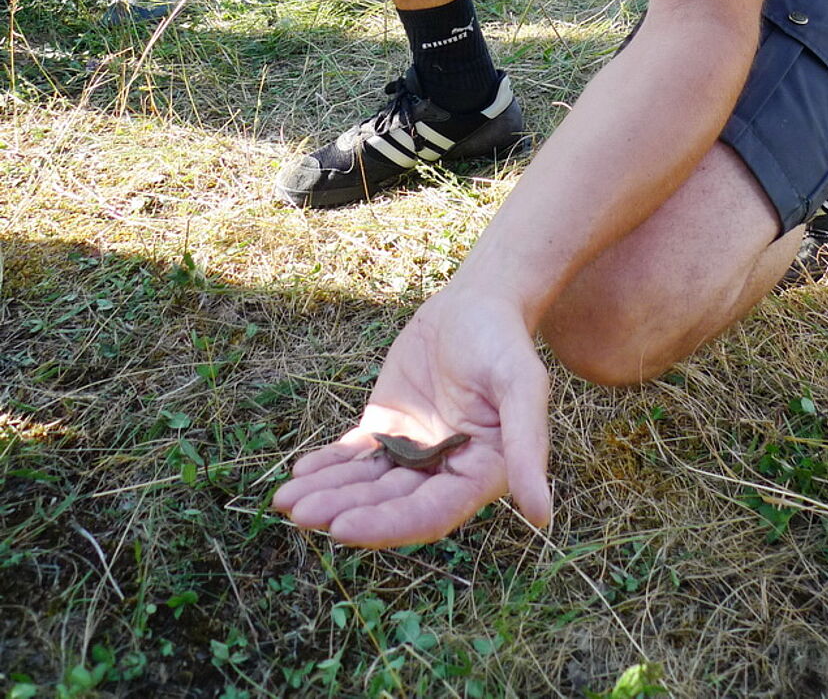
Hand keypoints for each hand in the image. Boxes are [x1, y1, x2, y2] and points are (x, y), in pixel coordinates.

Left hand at [272, 286, 550, 547]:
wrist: (477, 301)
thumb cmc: (505, 342)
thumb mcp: (522, 387)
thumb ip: (528, 448)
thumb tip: (542, 517)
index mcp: (479, 474)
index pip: (429, 513)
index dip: (387, 525)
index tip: (342, 528)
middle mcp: (443, 472)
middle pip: (388, 503)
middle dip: (343, 510)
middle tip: (300, 514)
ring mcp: (412, 451)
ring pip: (365, 483)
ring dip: (327, 494)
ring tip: (285, 501)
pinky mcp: (387, 426)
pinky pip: (354, 454)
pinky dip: (328, 465)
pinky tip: (300, 472)